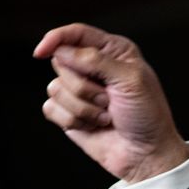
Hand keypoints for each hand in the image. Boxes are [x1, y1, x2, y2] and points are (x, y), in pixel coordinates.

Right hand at [33, 23, 188, 182]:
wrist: (146, 154)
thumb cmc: (147, 115)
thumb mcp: (130, 80)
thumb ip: (96, 60)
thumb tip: (62, 50)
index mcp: (112, 51)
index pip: (76, 34)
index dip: (56, 38)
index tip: (41, 51)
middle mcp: (93, 67)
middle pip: (61, 62)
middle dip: (82, 86)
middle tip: (108, 99)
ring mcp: (79, 91)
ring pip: (54, 88)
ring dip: (82, 107)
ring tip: (105, 115)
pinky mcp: (69, 113)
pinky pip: (50, 109)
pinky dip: (72, 120)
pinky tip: (93, 126)